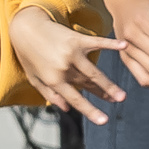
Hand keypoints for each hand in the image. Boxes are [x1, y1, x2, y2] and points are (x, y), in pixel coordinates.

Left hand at [8, 6, 129, 123]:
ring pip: (94, 72)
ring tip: (122, 94)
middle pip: (88, 85)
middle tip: (119, 101)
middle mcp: (64, 68)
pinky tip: (124, 46)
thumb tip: (67, 109)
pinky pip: (96, 43)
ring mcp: (71, 54)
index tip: (104, 121)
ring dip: (109, 84)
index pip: (75, 99)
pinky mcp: (76, 39)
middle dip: (104, 94)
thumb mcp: (34, 78)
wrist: (25, 27)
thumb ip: (50, 94)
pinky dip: (110, 44)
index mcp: (54, 80)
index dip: (90, 111)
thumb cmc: (28, 54)